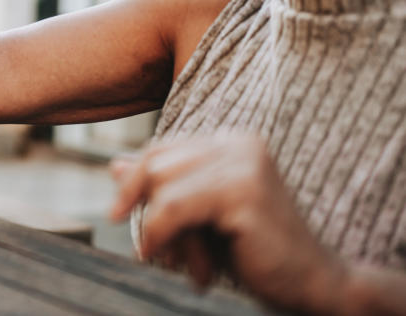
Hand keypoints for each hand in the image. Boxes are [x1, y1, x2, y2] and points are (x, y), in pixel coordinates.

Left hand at [110, 132, 345, 313]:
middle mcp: (238, 142)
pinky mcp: (243, 193)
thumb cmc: (255, 252)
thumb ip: (164, 188)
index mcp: (230, 141)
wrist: (315, 286)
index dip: (133, 183)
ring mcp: (243, 163)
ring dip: (162, 233)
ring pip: (160, 186)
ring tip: (190, 268)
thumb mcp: (200, 216)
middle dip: (148, 211)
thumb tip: (113, 165)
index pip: (159, 149)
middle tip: (160, 254)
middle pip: (154, 163)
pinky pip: (173, 209)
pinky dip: (164, 238)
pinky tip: (190, 271)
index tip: (116, 214)